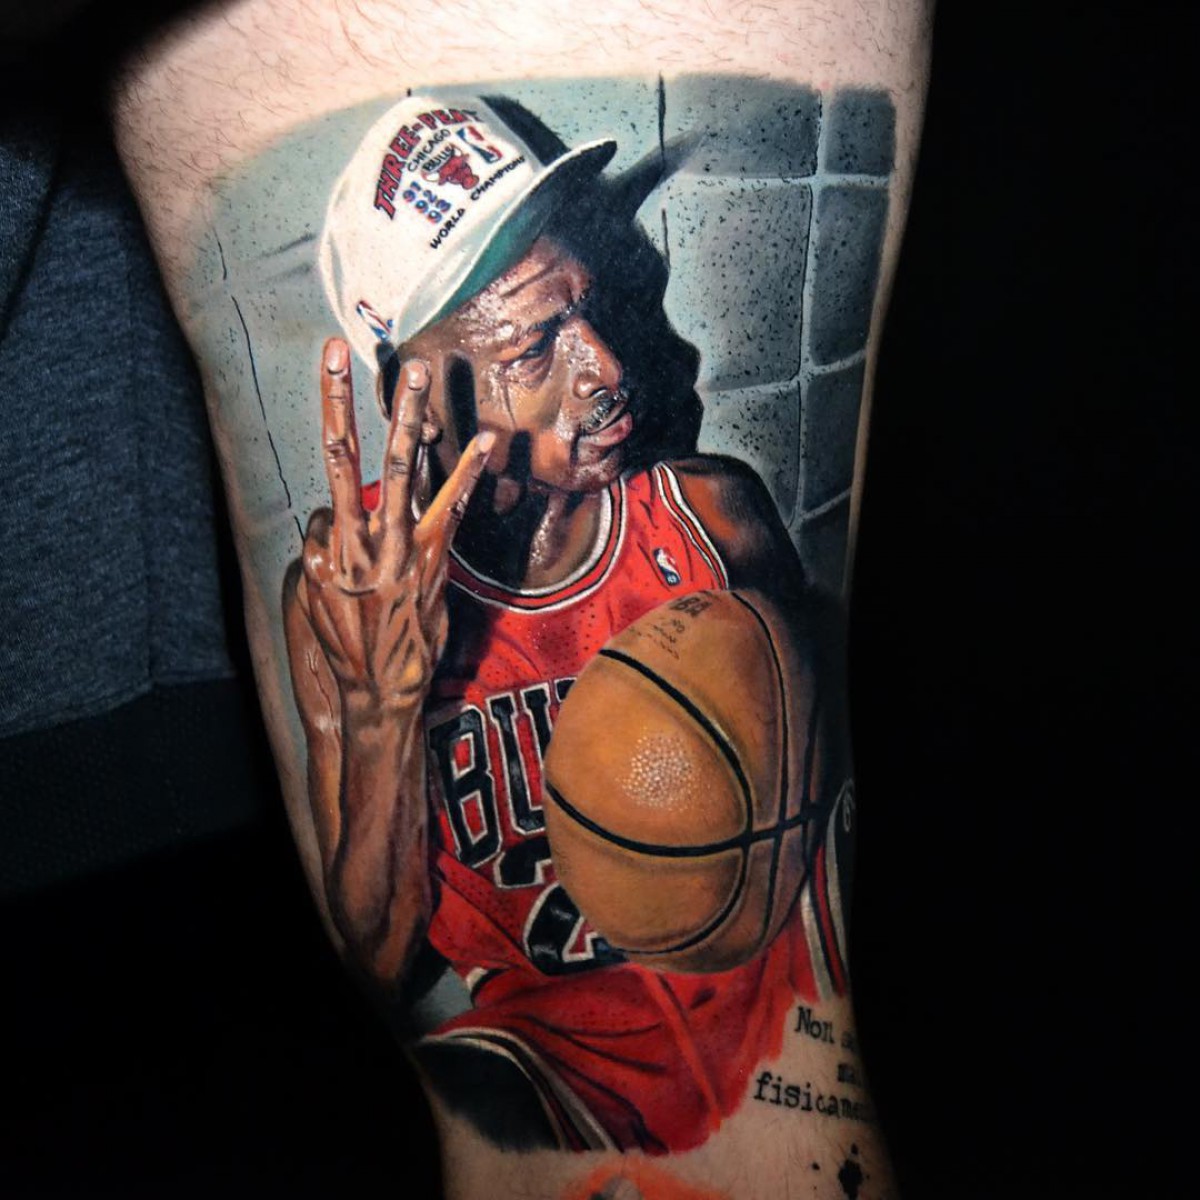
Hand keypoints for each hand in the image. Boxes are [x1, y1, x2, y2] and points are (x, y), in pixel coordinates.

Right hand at [291, 338, 492, 716]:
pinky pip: (454, 504)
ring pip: (402, 466)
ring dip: (410, 414)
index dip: (330, 409)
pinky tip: (486, 441)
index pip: (327, 464)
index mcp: (332, 541)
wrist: (384, 685)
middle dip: (345, 398)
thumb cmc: (349, 642)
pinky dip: (469, 471)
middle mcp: (364, 534)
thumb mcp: (315, 598)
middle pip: (351, 452)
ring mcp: (403, 543)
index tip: (330, 364)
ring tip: (419, 369)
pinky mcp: (435, 557)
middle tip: (342, 349)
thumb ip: (319, 551)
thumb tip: (326, 516)